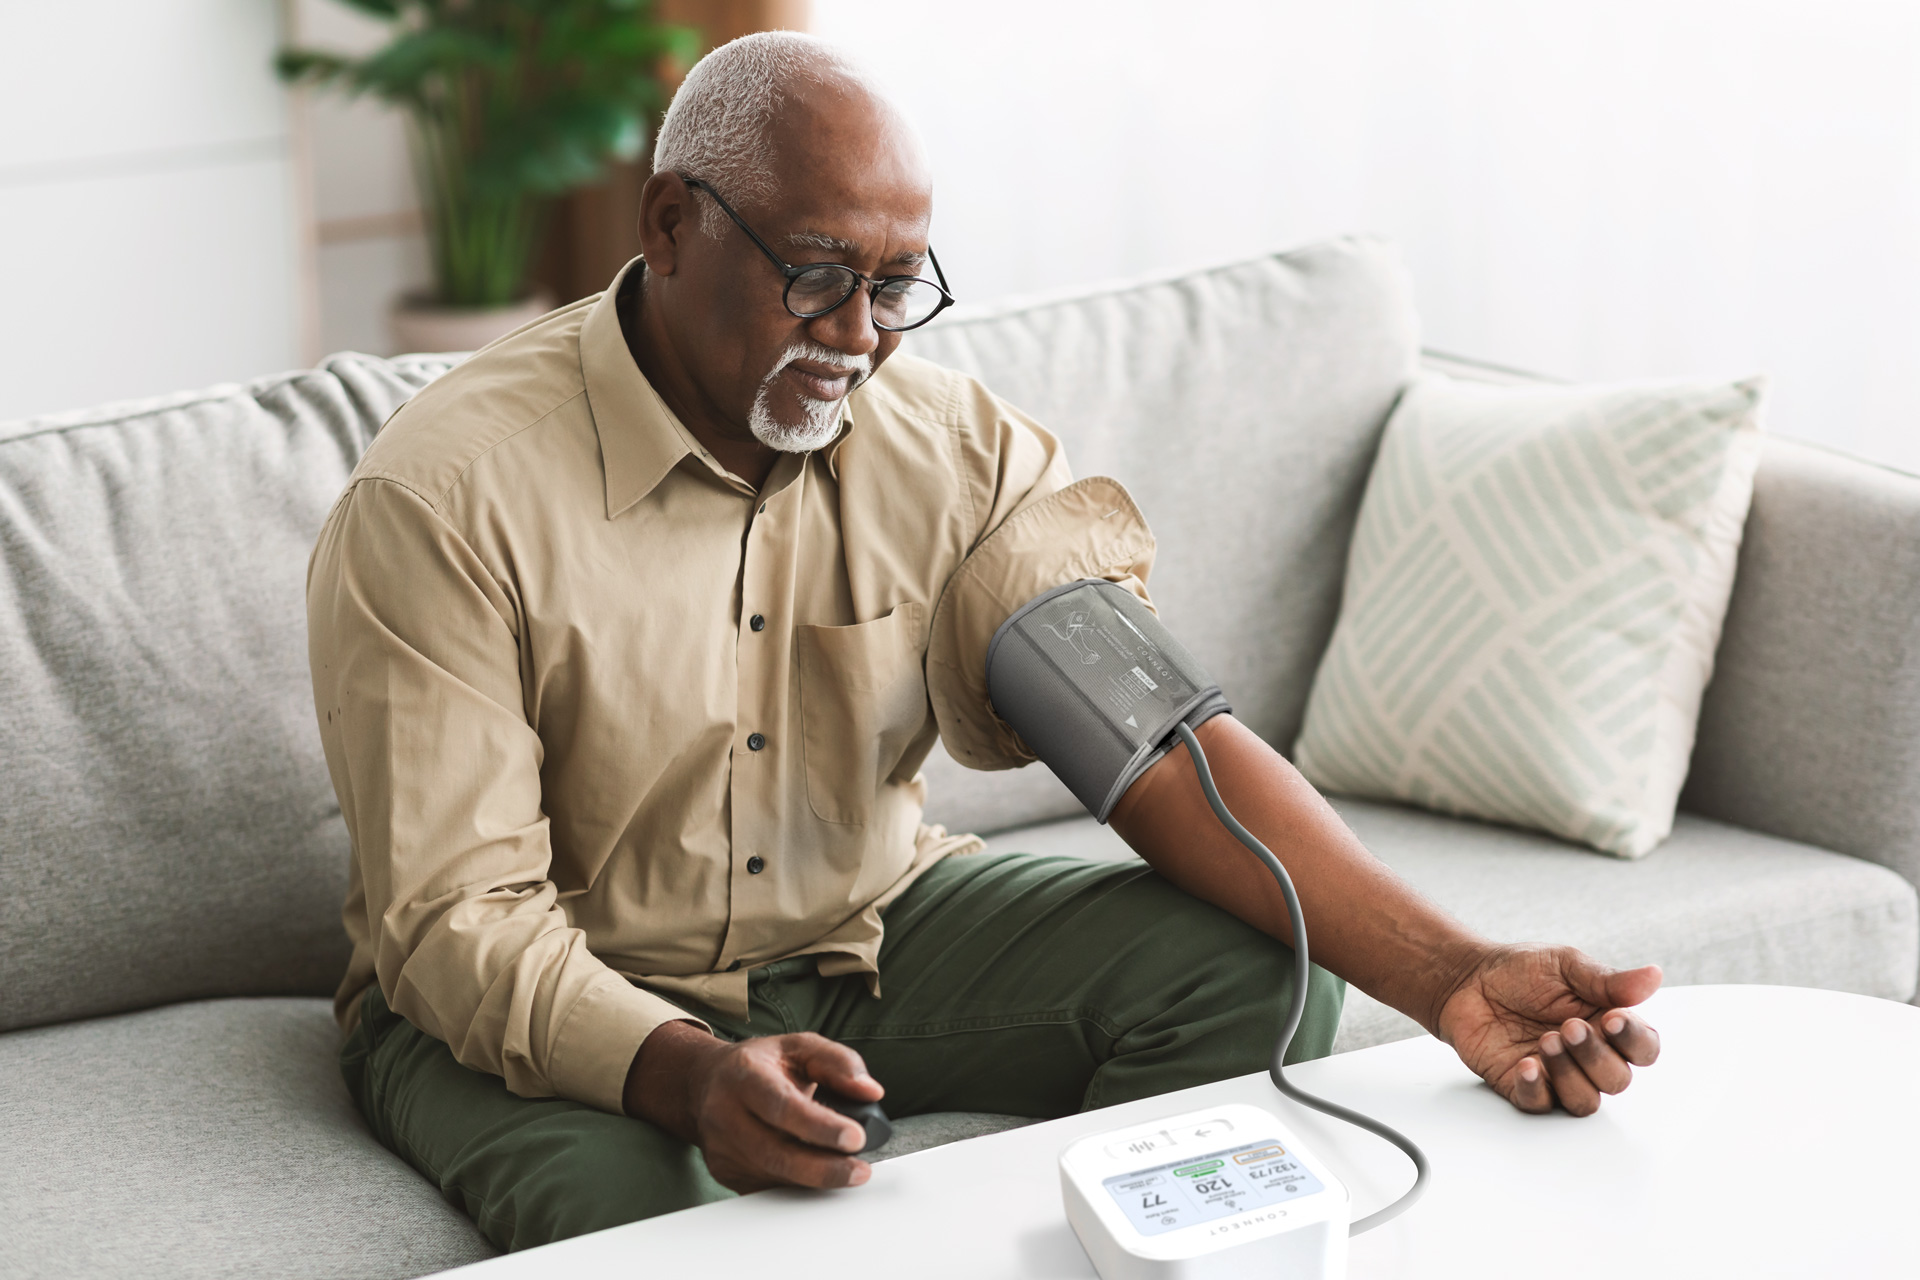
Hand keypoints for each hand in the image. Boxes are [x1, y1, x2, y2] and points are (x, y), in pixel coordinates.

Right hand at [623, 1021, 884, 1191]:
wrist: (707, 1082)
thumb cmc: (760, 1065)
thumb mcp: (799, 1047)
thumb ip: (839, 1062)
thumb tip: (870, 1091)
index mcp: (744, 1074)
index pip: (782, 1106)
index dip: (820, 1126)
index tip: (856, 1138)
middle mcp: (725, 1112)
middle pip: (775, 1152)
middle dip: (823, 1168)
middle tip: (859, 1170)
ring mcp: (722, 1147)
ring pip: (773, 1176)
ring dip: (814, 1181)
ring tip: (847, 1172)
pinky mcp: (725, 1172)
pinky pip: (766, 1188)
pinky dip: (797, 1187)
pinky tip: (817, 1175)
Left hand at [1436, 945, 1662, 1115]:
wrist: (1467, 980)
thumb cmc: (1520, 971)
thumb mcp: (1565, 965)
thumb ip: (1607, 980)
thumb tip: (1653, 977)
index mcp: (1607, 1026)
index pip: (1643, 1048)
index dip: (1635, 1040)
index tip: (1612, 1019)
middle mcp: (1588, 1057)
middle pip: (1617, 1080)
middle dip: (1596, 1056)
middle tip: (1568, 1027)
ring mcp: (1557, 1076)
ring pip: (1585, 1101)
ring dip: (1570, 1074)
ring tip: (1545, 1040)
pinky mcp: (1524, 1087)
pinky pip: (1541, 1105)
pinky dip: (1536, 1089)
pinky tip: (1526, 1064)